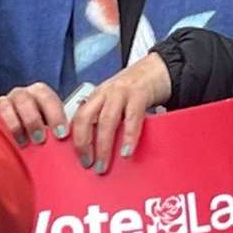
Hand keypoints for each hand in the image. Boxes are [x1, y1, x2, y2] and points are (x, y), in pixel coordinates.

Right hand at [0, 82, 66, 147]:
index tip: (61, 134)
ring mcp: (5, 102)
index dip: (55, 115)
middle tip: (39, 140)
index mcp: (41, 95)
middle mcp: (22, 95)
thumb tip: (70, 148)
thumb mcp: (49, 131)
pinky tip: (5, 140)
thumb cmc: (36, 134)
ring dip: (15, 125)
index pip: (48, 97)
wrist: (17, 135)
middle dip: (33, 119)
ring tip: (22, 143)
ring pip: (6, 104)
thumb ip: (57, 134)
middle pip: (26, 98)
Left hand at [70, 52, 171, 173]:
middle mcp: (105, 93)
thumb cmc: (135, 89)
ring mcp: (122, 92)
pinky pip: (132, 117)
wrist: (157, 68)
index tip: (77, 159)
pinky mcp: (140, 93)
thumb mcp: (114, 101)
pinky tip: (127, 151)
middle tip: (88, 164)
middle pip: (86, 118)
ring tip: (104, 164)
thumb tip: (97, 150)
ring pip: (106, 119)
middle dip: (84, 143)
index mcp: (96, 97)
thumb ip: (104, 119)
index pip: (78, 118)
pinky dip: (128, 136)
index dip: (75, 139)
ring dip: (103, 145)